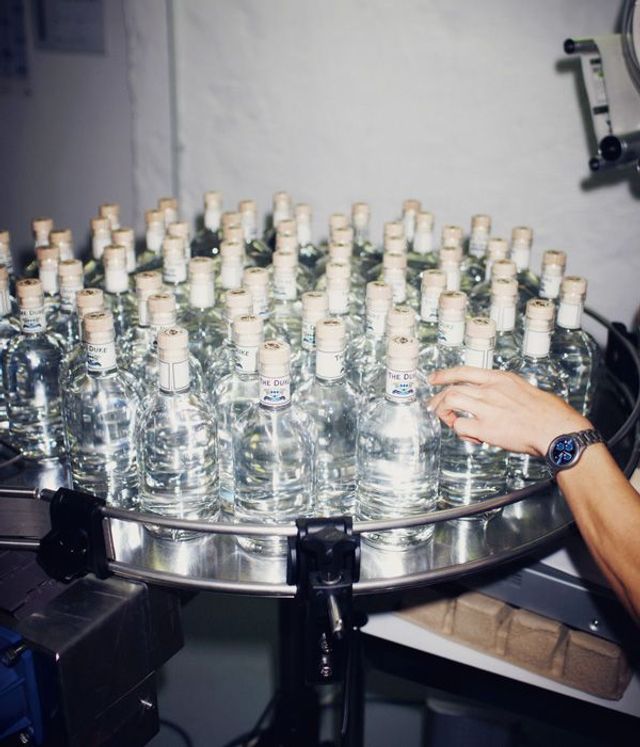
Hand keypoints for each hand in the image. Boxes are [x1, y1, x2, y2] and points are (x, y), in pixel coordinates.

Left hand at [428, 367, 591, 455]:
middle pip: (452, 389)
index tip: (433, 379)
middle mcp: (490, 390)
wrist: (557, 430)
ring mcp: (487, 408)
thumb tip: (492, 397)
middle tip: (435, 408)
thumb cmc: (548, 413)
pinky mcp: (486, 428)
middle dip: (439, 399)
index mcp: (500, 379)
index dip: (444, 375)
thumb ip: (503, 390)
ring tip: (451, 421)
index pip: (464, 371)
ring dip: (445, 413)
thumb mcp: (524, 388)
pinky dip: (461, 432)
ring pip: (450, 403)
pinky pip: (460, 426)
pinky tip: (472, 437)